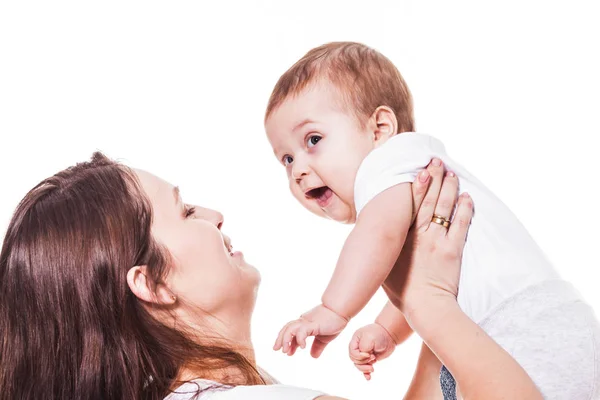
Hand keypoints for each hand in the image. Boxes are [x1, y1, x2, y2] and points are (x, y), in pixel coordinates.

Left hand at [273, 304, 347, 357]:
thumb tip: (313, 356)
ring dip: (286, 339)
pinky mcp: (313, 324)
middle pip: (287, 328)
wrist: (340, 310)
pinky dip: (299, 339)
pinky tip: (302, 347)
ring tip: (285, 351)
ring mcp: (307, 322)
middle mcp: (303, 322)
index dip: (288, 342)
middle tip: (277, 350)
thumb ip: (317, 346)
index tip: (288, 353)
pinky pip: (302, 331)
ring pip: (290, 329)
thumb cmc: (334, 321)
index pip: (292, 332)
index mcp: (305, 324)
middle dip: (281, 339)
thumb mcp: (324, 337)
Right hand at [349, 323, 396, 379]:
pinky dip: (366, 373)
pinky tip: (368, 378)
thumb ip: (363, 348)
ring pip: (359, 365)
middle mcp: (358, 348)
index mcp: (355, 341)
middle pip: (355, 360)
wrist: (389, 334)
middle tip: (373, 357)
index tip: (369, 354)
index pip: (352, 353)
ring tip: (372, 368)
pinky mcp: (370, 359)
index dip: (359, 356)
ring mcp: (364, 354)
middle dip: (363, 362)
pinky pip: (365, 367)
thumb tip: (364, 357)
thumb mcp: (369, 338)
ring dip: (365, 369)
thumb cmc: (378, 334)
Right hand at [383, 159, 472, 321]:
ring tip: (452, 173)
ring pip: (445, 208)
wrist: (427, 308)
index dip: (417, 185)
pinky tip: (467, 197)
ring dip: (449, 189)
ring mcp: (438, 241)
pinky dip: (465, 210)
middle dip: (434, 178)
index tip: (420, 169)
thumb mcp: (384, 269)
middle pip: (429, 200)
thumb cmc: (402, 293)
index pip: (411, 205)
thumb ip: (383, 252)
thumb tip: (377, 242)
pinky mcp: (454, 250)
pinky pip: (461, 225)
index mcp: (403, 237)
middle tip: (437, 161)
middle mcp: (421, 234)